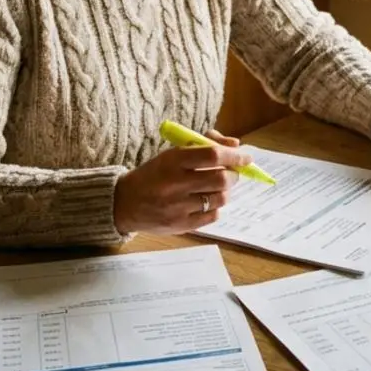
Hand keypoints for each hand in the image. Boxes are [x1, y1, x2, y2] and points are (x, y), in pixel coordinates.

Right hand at [113, 137, 249, 234]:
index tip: (246, 157)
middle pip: (220, 178)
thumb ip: (203, 146)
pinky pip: (212, 216)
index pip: (212, 155)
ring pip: (220, 198)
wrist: (124, 202)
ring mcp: (178, 207)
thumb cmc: (154, 174)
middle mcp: (175, 184)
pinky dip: (215, 207)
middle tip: (232, 173)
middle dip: (233, 175)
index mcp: (172, 161)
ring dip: (225, 191)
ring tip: (218, 187)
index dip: (234, 156)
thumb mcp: (172, 154)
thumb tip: (236, 146)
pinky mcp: (180, 225)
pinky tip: (206, 202)